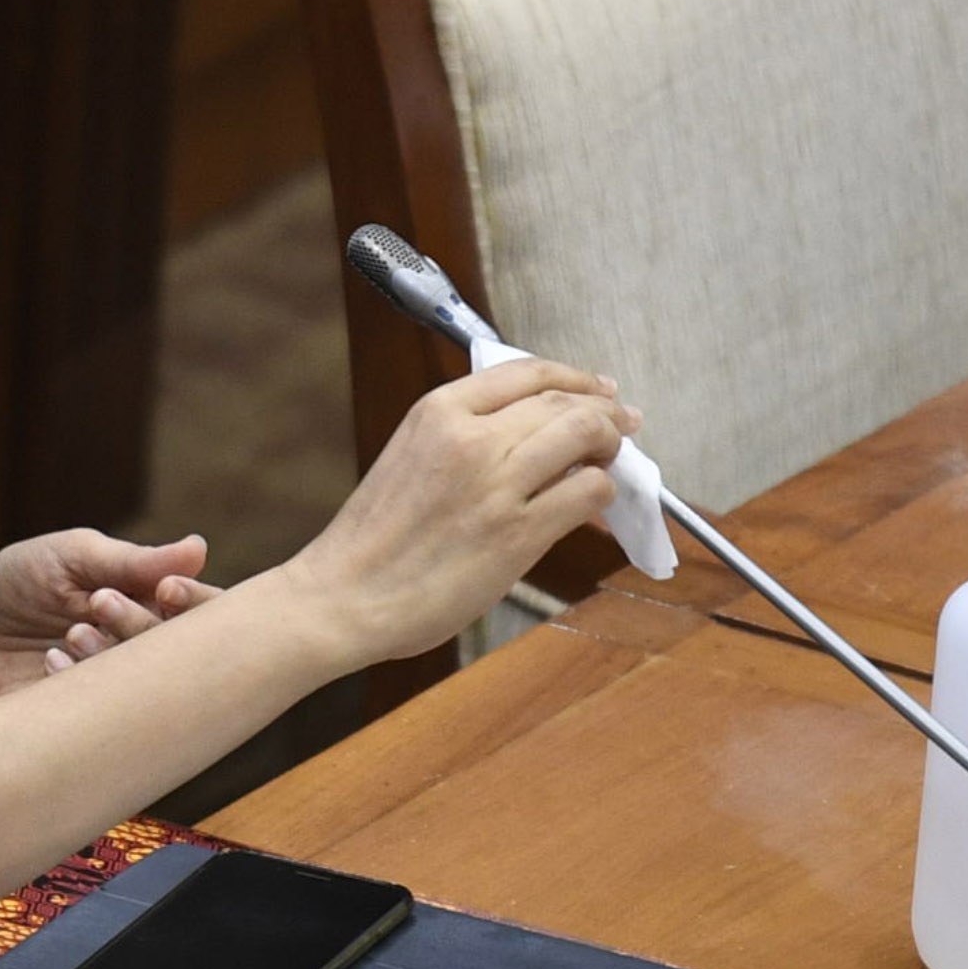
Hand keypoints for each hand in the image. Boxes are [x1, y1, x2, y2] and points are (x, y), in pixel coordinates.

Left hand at [0, 531, 216, 705]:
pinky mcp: (87, 721)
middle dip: (141, 624)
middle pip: (179, 651)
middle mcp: (144, 651)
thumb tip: (199, 547)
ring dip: (110, 653)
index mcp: (151, 606)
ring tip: (72, 632)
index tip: (167, 589)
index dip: (197, 603)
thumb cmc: (23, 583)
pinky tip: (51, 662)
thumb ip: (132, 561)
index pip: (205, 612)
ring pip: (145, 685)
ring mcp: (117, 688)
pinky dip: (80, 682)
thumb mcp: (73, 557)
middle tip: (100, 603)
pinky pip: (105, 714)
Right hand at [278, 360, 639, 667]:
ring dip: (610, 443)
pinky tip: (596, 500)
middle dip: (603, 409)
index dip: (572, 377)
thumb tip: (531, 434)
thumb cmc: (373, 540)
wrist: (343, 596)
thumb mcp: (410, 456)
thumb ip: (464, 437)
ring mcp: (495, 484)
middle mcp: (470, 437)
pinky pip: (585, 493)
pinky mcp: (516, 532)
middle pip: (561, 401)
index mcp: (438, 412)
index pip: (525, 371)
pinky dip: (602, 491)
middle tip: (624, 422)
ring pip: (582, 436)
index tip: (595, 387)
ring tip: (616, 458)